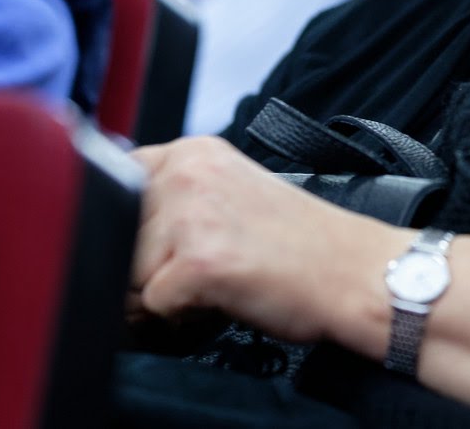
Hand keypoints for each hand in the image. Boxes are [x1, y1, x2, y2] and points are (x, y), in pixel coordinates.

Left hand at [128, 136, 392, 342]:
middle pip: (116, 235)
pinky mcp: (199, 264)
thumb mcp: (233, 192)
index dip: (133, 226)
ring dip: (162, 293)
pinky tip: (223, 298)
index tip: (165, 243)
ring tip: (217, 282)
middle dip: (146, 265)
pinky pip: (152, 307)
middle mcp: (188, 175)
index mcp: (195, 152)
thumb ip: (178, 194)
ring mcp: (192, 217)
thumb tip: (114, 224)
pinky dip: (182, 317)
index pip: (114, 184)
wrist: (356, 272)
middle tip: (205, 267)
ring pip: (127, 274)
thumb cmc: (302, 242)